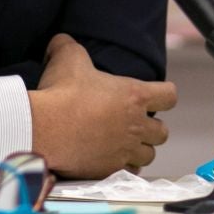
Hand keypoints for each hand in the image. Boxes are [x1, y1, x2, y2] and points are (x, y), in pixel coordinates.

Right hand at [27, 33, 175, 177]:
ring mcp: (124, 150)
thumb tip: (61, 41)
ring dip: (141, 149)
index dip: (165, 93)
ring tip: (127, 143)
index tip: (156, 94)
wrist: (44, 127)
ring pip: (149, 155)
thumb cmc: (60, 91)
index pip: (169, 96)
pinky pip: (130, 172)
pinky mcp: (110, 170)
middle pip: (163, 132)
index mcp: (134, 96)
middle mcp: (135, 125)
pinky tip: (114, 159)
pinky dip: (126, 167)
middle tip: (136, 122)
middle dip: (153, 127)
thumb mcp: (67, 56)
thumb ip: (69, 45)